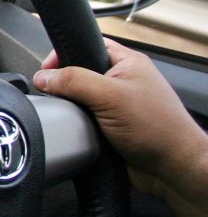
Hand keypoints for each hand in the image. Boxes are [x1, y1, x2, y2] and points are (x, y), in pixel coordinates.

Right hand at [34, 39, 207, 201]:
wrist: (172, 170)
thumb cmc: (160, 130)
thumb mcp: (111, 96)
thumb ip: (75, 81)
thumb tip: (44, 76)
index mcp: (127, 63)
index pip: (86, 46)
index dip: (63, 54)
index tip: (47, 71)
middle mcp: (121, 82)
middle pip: (78, 74)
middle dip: (64, 85)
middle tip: (57, 95)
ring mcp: (114, 106)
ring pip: (78, 100)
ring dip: (70, 109)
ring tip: (71, 116)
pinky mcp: (108, 127)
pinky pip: (81, 121)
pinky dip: (75, 126)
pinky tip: (77, 131)